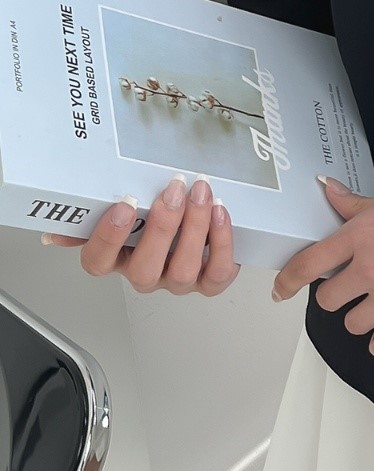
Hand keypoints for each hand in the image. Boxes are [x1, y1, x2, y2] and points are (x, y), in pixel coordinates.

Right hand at [40, 174, 239, 297]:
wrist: (194, 216)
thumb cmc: (152, 212)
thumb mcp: (122, 207)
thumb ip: (90, 215)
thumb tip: (55, 231)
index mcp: (116, 258)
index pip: (98, 262)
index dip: (108, 237)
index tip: (124, 204)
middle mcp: (146, 275)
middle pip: (145, 269)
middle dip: (162, 227)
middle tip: (174, 189)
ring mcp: (177, 281)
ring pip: (183, 270)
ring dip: (195, 228)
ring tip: (202, 194)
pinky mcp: (209, 281)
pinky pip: (217, 273)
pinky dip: (222, 244)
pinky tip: (220, 214)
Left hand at [272, 173, 373, 358]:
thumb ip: (354, 205)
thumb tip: (326, 189)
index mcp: (361, 235)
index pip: (306, 265)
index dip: (287, 282)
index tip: (281, 291)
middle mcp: (371, 267)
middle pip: (328, 301)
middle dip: (337, 296)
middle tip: (353, 289)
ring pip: (353, 325)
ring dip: (360, 318)